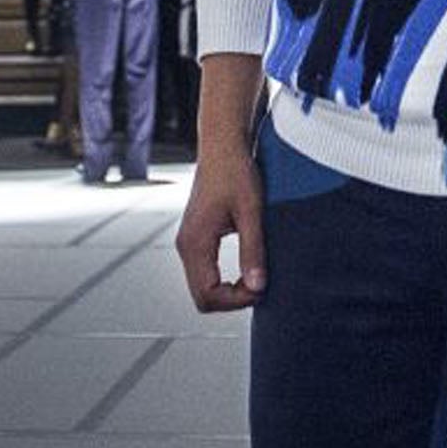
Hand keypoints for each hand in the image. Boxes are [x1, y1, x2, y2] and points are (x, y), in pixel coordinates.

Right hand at [176, 145, 265, 312]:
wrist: (223, 147)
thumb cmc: (236, 172)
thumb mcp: (251, 212)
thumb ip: (253, 250)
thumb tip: (257, 287)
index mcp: (195, 242)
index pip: (207, 295)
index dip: (235, 300)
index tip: (260, 288)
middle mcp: (186, 246)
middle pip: (202, 297)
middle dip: (232, 299)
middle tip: (260, 285)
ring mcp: (189, 243)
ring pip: (202, 287)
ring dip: (228, 290)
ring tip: (255, 276)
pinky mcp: (196, 238)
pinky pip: (204, 273)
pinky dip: (223, 280)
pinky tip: (245, 269)